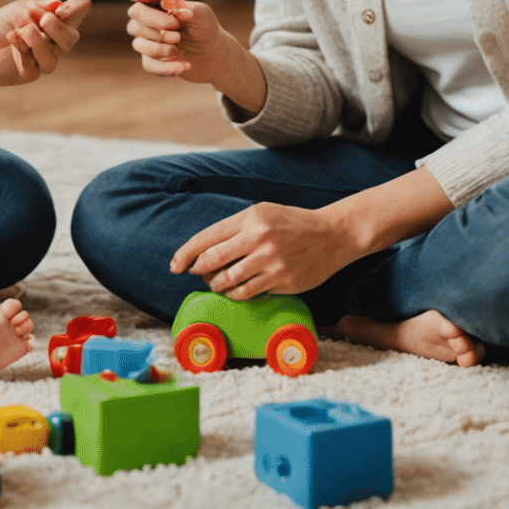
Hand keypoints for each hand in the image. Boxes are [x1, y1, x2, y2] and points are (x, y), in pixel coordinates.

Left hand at [0, 0, 92, 87]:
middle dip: (59, 28)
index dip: (78, 9)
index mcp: (51, 21)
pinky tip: (12, 42)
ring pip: (53, 59)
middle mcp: (50, 41)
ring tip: (19, 31)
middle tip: (43, 19)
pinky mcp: (28, 74)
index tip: (80, 3)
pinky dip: (23, 55)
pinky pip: (34, 70)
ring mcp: (40, 60)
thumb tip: (58, 5)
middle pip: (70, 39)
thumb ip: (36, 8)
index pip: (73, 15)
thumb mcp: (14, 10)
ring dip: (37, 42)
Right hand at [126, 0, 231, 83]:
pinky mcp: (152, 61)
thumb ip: (185, 7)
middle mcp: (147, 21)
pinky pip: (149, 64)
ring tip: (178, 49)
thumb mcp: (201, 14)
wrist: (213, 53)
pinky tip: (184, 65)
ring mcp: (147, 41)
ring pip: (139, 43)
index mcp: (157, 4)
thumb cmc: (205, 27)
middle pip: (135, 13)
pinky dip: (166, 67)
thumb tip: (167, 3)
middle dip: (154, 21)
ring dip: (159, 47)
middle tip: (176, 27)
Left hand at [169, 202, 359, 298]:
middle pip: (211, 260)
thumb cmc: (292, 224)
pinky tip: (234, 291)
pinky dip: (235, 294)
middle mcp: (258, 237)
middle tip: (196, 275)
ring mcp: (271, 260)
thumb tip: (203, 251)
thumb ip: (235, 229)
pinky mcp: (282, 279)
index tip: (175, 265)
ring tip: (217, 283)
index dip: (186, 253)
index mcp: (250, 218)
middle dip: (197, 270)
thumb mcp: (262, 214)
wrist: (332, 235)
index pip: (207, 237)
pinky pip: (247, 292)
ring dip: (216, 285)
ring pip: (227, 280)